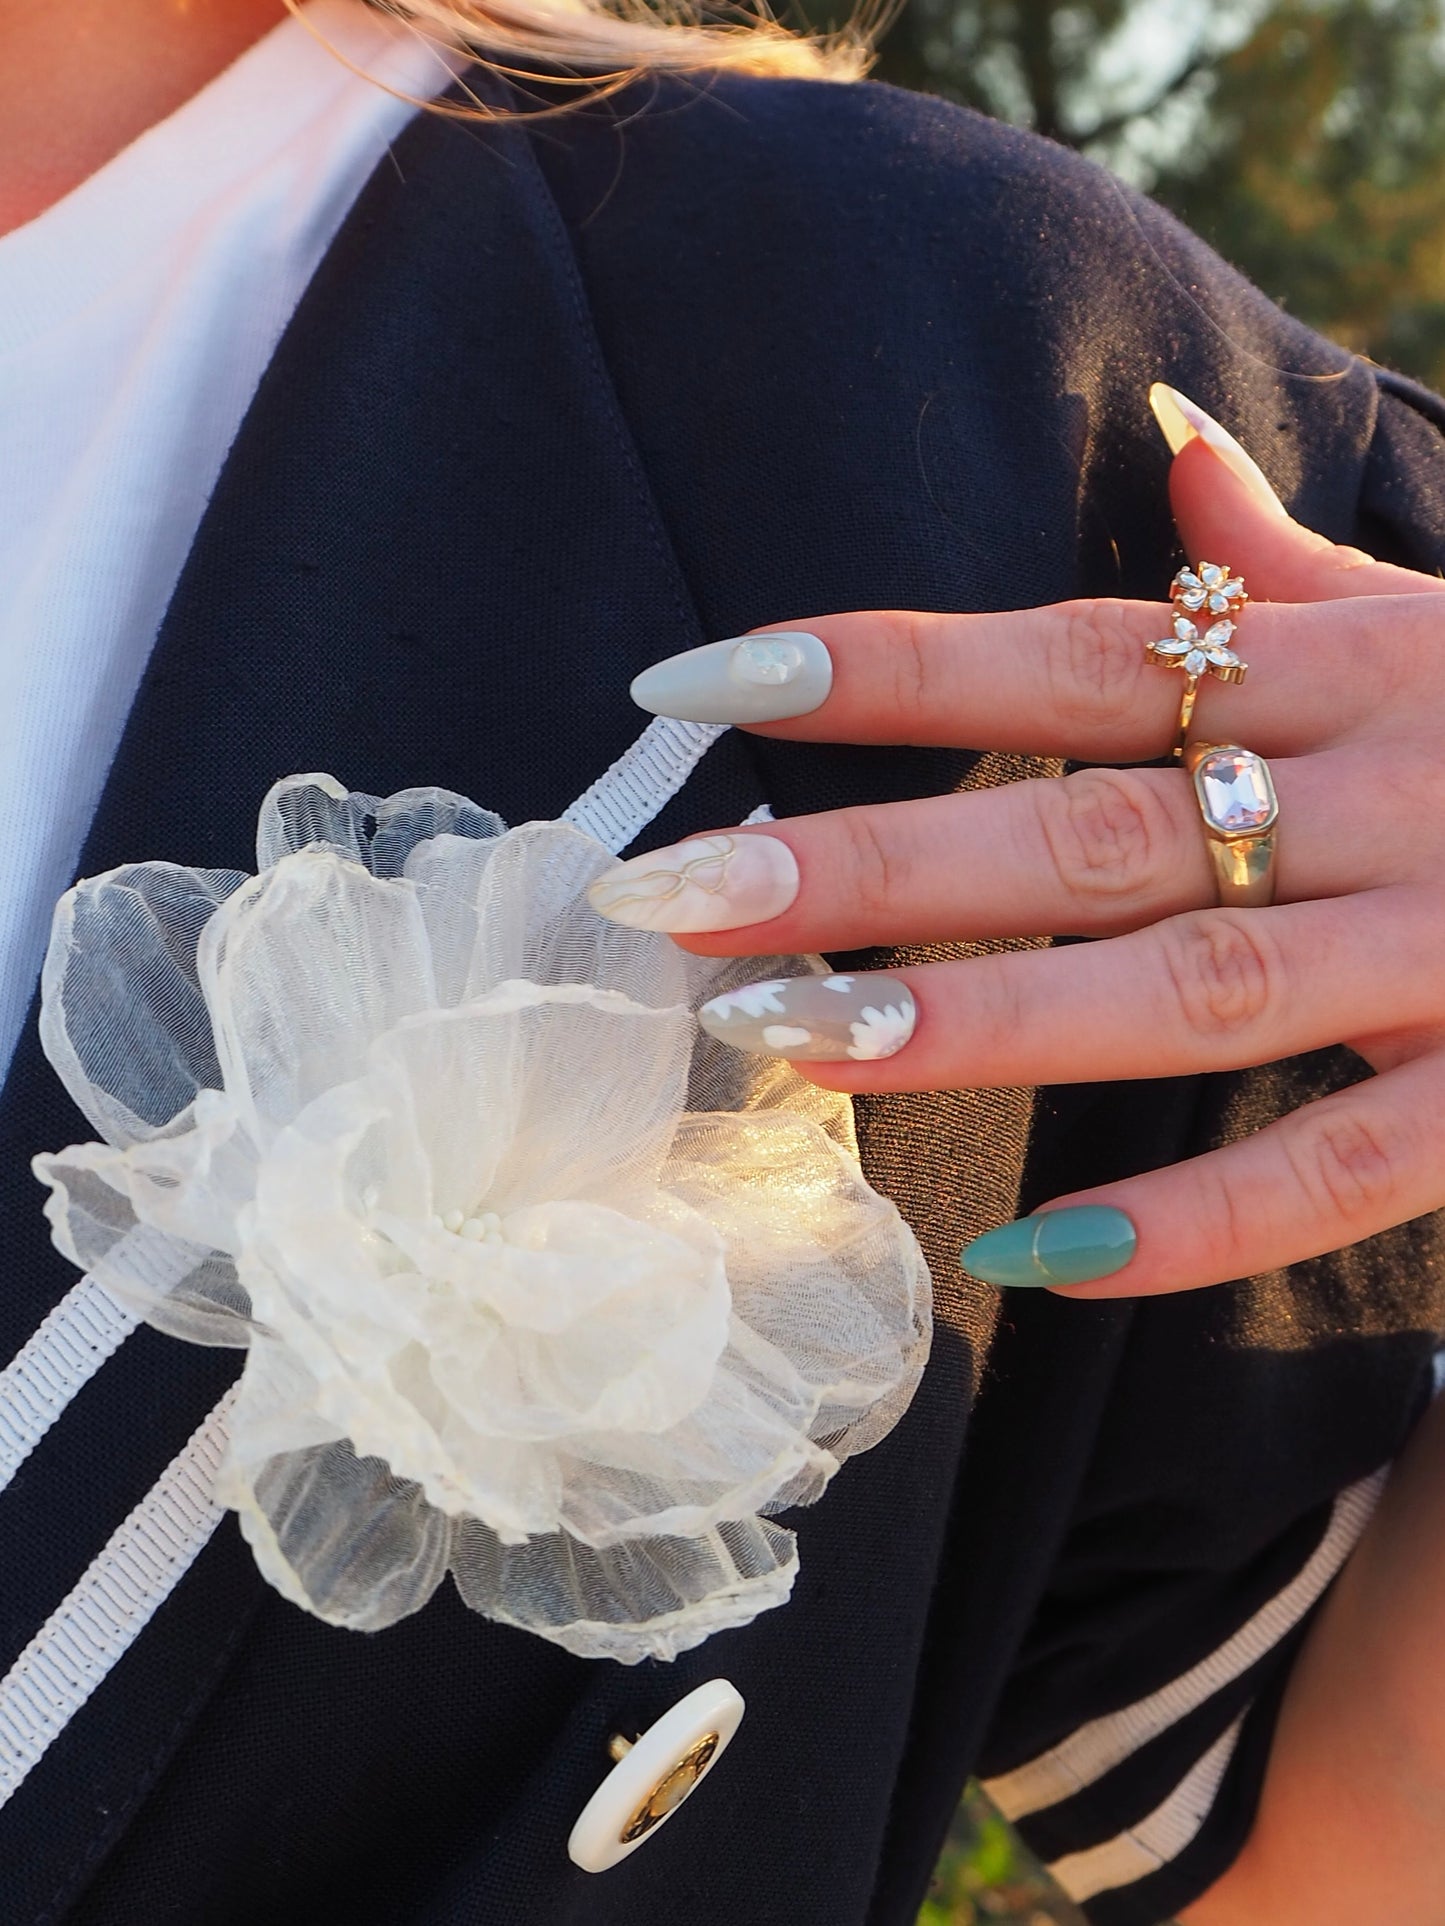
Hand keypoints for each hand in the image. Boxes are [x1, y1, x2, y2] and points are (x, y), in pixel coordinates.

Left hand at [588, 388, 1444, 1297]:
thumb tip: (1164, 451)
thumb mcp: (1443, 611)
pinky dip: (1205, 1219)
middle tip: (674, 902)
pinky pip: (1356, 1169)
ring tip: (790, 1045)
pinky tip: (1045, 1260)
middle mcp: (1385, 787)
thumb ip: (1287, 559)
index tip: (693, 683)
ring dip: (984, 1016)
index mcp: (1344, 667)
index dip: (875, 667)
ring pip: (1192, 984)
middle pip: (1084, 822)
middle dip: (870, 862)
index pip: (1068, 652)